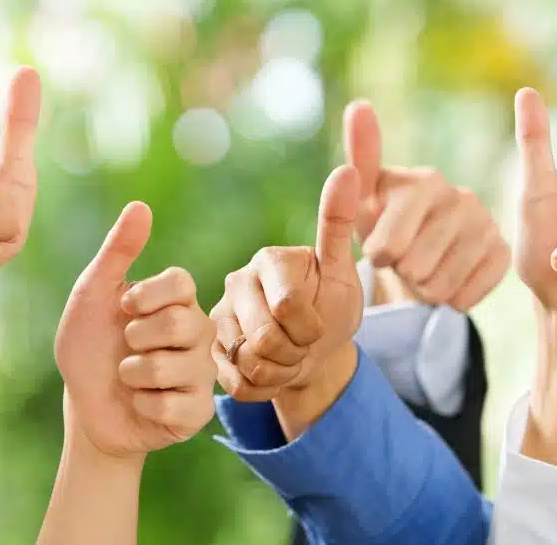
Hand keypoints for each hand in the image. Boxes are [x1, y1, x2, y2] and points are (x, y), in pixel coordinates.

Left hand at [55, 202, 216, 459]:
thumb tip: (140, 205)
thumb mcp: (93, 294)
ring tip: (129, 377)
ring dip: (133, 374)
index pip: (182, 282)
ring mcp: (202, 372)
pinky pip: (175, 406)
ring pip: (173, 367)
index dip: (147, 296)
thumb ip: (117, 251)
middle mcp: (199, 332)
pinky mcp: (198, 411)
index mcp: (178, 300)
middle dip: (135, 337)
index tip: (123, 307)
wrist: (84, 405)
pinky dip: (144, 405)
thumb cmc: (90, 346)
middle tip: (125, 346)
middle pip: (179, 322)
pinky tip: (141, 404)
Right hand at [211, 165, 361, 401]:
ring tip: (289, 356)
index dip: (312, 329)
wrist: (314, 348)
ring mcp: (219, 316)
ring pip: (249, 363)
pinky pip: (235, 382)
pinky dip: (262, 387)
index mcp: (269, 259)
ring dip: (281, 372)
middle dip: (296, 353)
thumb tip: (346, 170)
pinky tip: (272, 371)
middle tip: (304, 345)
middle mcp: (237, 282)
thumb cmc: (332, 306)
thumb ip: (338, 224)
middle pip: (266, 339)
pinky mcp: (210, 348)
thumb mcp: (342, 271)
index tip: (321, 325)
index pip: (289, 308)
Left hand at [344, 100, 508, 310]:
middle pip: (416, 266)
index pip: (391, 242)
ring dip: (423, 288)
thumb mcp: (361, 196)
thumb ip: (361, 155)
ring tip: (421, 270)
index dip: (380, 255)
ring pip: (442, 284)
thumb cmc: (381, 222)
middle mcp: (463, 198)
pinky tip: (445, 281)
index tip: (378, 250)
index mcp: (426, 182)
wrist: (416, 254)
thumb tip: (359, 104)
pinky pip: (468, 294)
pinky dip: (450, 297)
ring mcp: (488, 225)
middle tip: (403, 259)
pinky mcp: (503, 253)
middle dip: (401, 272)